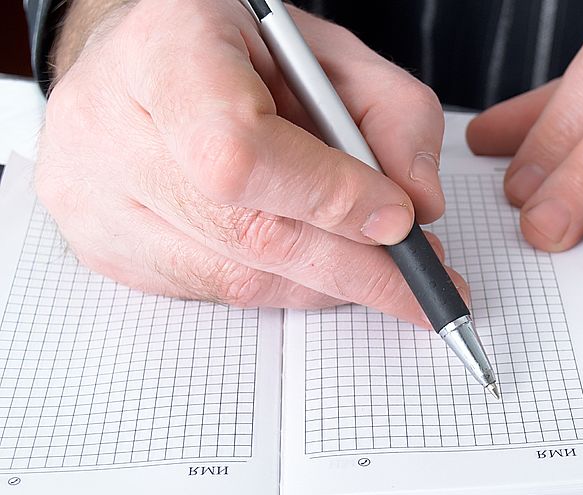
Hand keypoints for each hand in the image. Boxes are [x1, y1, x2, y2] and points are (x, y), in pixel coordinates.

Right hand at [36, 0, 464, 325]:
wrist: (142, 63)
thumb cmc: (236, 53)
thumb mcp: (330, 54)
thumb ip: (393, 115)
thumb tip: (422, 205)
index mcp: (166, 50)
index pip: (241, 151)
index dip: (329, 197)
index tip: (399, 219)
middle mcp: (111, 124)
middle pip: (248, 231)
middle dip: (356, 269)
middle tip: (422, 286)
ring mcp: (96, 195)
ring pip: (238, 276)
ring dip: (327, 284)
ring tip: (376, 268)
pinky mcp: (103, 246)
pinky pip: (216, 290)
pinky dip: (283, 285)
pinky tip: (311, 261)